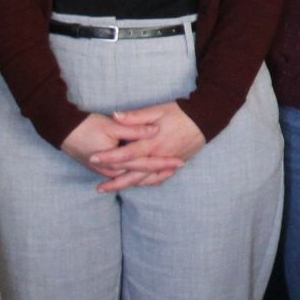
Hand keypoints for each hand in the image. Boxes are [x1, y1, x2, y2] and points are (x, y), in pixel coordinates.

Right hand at [62, 108, 172, 192]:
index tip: (180, 160)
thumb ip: (134, 127)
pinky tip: (146, 176)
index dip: (164, 162)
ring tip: (168, 173)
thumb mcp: (111, 124)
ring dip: (151, 177)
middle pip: (141, 174)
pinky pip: (124, 178)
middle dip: (161, 172)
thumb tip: (154, 130)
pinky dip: (137, 177)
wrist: (62, 131)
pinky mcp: (103, 170)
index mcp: (117, 158)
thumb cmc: (86, 126)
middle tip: (180, 166)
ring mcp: (106, 172)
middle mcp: (112, 169)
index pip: (145, 163)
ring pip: (133, 179)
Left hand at [86, 102, 207, 192]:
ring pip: (145, 180)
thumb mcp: (157, 110)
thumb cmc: (181, 112)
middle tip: (99, 188)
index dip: (108, 157)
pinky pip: (159, 178)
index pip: (126, 153)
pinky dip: (147, 183)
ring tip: (113, 190)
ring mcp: (167, 162)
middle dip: (115, 182)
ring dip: (128, 185)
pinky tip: (137, 184)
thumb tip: (115, 116)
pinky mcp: (175, 164)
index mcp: (152, 143)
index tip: (93, 158)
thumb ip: (135, 116)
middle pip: (134, 175)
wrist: (206, 119)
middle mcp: (158, 156)